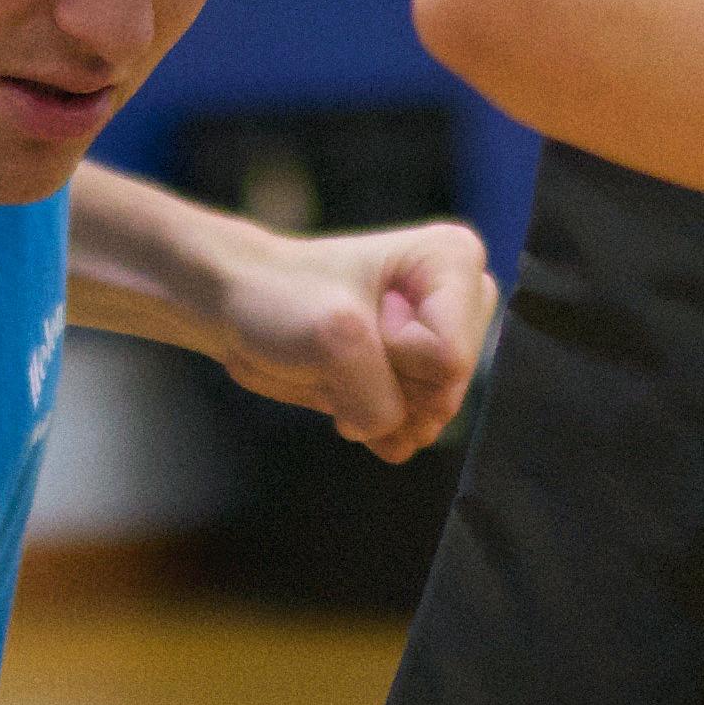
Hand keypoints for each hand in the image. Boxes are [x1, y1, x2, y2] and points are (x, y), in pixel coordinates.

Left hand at [209, 217, 499, 463]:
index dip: (396, 352)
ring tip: (344, 363)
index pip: (450, 357)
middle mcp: (461, 299)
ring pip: (429, 417)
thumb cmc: (281, 295)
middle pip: (446, 390)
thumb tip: (396, 444)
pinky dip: (370, 422)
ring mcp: (440, 342)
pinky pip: (411, 433)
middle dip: (387, 382)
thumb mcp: (335, 339)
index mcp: (454, 260)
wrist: (242, 304)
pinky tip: (345, 387)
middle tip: (349, 343)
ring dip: (374, 404)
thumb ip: (380, 400)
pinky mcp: (417, 380)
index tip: (359, 317)